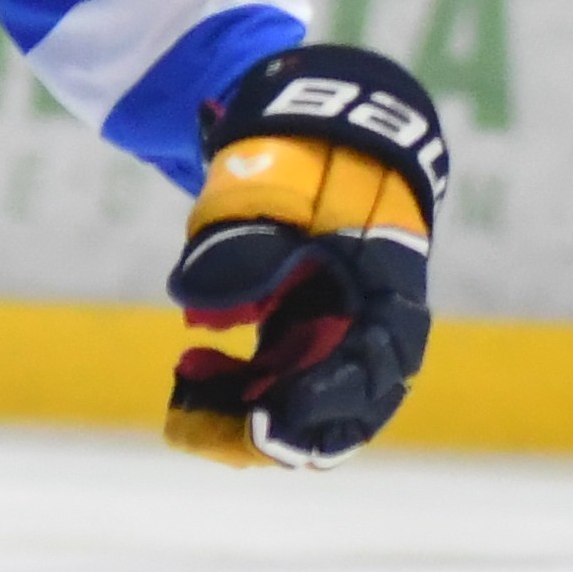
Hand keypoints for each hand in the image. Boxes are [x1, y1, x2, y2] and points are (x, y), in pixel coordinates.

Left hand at [167, 45, 449, 467]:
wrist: (320, 135)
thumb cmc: (308, 156)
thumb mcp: (277, 188)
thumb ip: (246, 246)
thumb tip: (204, 307)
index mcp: (386, 292)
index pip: (374, 369)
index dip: (326, 403)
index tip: (268, 419)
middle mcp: (370, 329)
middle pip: (344, 411)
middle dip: (280, 437)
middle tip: (212, 435)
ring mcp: (335, 338)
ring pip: (305, 410)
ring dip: (247, 423)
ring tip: (186, 402)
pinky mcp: (301, 341)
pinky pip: (276, 391)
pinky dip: (233, 398)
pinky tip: (191, 371)